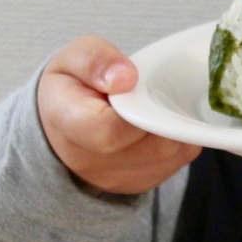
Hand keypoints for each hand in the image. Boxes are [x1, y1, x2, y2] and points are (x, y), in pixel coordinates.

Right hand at [38, 36, 200, 195]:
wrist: (62, 123)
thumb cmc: (72, 85)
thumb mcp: (73, 56)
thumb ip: (95, 60)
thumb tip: (125, 78)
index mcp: (66, 122)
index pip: (107, 131)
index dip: (137, 111)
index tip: (139, 85)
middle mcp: (88, 160)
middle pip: (151, 146)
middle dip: (166, 114)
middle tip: (156, 90)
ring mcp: (114, 178)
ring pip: (170, 154)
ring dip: (177, 125)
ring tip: (156, 104)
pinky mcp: (137, 184)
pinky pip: (177, 162)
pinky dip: (180, 138)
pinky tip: (161, 121)